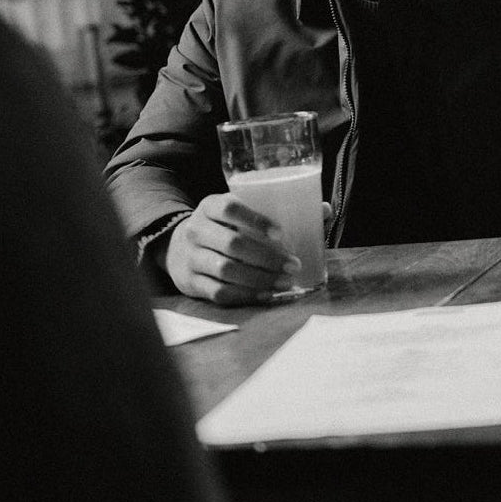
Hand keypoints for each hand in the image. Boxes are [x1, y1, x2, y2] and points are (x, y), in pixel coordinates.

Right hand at [161, 194, 329, 305]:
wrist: (175, 248)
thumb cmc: (222, 227)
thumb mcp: (237, 212)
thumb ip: (276, 210)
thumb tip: (325, 210)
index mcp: (210, 206)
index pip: (230, 207)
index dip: (256, 220)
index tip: (281, 233)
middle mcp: (196, 229)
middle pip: (232, 244)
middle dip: (267, 258)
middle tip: (294, 265)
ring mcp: (190, 258)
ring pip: (226, 271)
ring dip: (259, 279)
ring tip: (285, 282)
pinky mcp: (190, 283)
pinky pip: (219, 292)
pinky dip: (246, 295)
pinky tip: (266, 295)